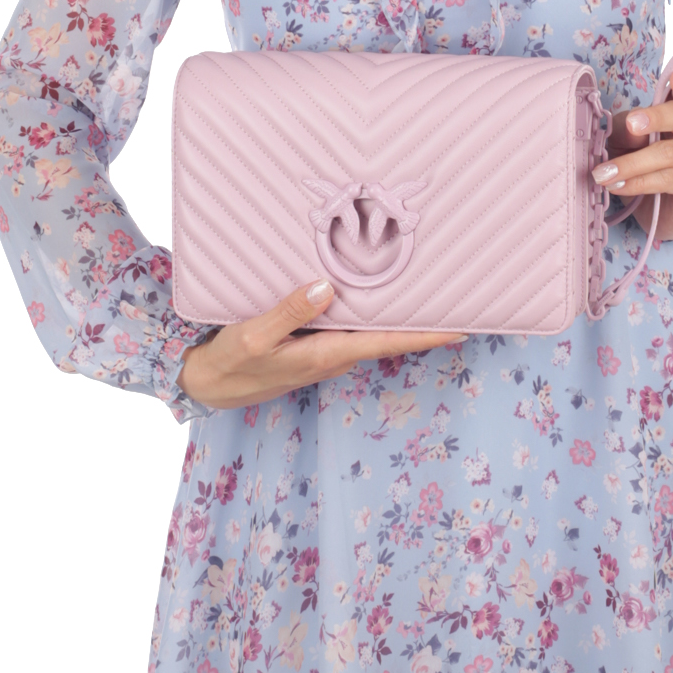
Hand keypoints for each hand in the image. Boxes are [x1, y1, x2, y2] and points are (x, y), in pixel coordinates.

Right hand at [177, 279, 467, 410]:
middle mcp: (336, 354)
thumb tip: (326, 287)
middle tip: (461, 295)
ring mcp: (329, 351)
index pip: (388, 342)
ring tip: (432, 287)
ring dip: (401, 314)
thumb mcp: (253, 336)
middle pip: (390, 336)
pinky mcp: (318, 344)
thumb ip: (289, 311)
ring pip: (374, 330)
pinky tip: (380, 291)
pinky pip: (354, 326)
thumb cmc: (231, 362)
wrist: (209, 384)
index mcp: (326, 353)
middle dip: (425, 320)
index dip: (426, 335)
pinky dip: (372, 311)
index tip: (462, 327)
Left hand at [592, 67, 672, 244]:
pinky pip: (667, 180)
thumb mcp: (627, 137)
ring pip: (667, 153)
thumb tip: (631, 127)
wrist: (665, 206)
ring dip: (630, 164)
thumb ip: (627, 127)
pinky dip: (638, 183)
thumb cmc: (645, 161)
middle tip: (631, 124)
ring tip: (602, 174)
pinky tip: (618, 186)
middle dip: (655, 117)